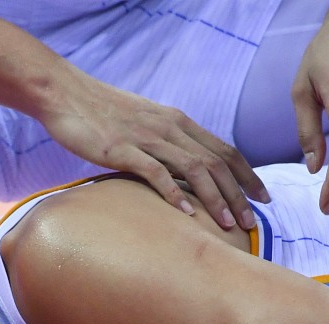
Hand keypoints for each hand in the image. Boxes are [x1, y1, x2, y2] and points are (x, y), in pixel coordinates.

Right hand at [37, 73, 270, 230]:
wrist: (65, 93)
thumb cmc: (101, 113)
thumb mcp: (143, 124)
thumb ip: (166, 143)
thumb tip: (183, 171)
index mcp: (178, 121)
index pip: (225, 150)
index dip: (248, 176)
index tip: (263, 199)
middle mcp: (170, 127)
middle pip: (217, 162)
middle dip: (239, 194)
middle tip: (252, 223)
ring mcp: (147, 137)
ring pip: (195, 168)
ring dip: (215, 198)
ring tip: (228, 224)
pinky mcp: (122, 149)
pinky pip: (156, 172)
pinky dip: (175, 193)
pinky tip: (187, 214)